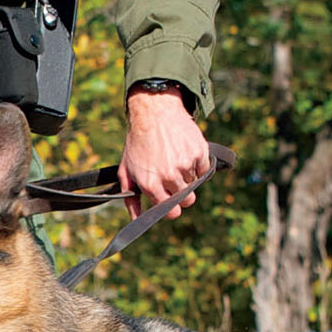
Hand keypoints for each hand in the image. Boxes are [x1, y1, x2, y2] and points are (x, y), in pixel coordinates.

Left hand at [118, 85, 209, 220]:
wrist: (154, 112)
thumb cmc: (138, 142)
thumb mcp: (126, 170)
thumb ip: (131, 198)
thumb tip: (136, 220)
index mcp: (151, 184)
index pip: (171, 212)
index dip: (172, 208)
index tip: (171, 202)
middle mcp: (169, 176)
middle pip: (186, 201)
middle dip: (182, 194)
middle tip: (174, 179)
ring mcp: (185, 165)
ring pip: (195, 184)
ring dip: (188, 176)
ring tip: (175, 159)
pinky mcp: (198, 153)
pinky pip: (204, 170)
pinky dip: (198, 164)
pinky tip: (184, 152)